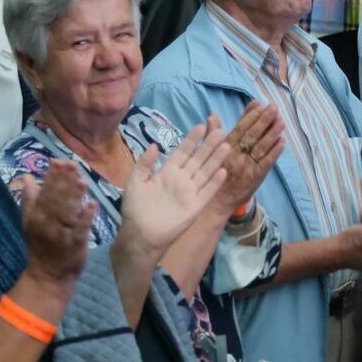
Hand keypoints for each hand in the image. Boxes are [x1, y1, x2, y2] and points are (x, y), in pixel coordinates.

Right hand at [20, 160, 96, 285]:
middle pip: (57, 199)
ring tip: (82, 180)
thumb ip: (29, 199)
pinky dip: (86, 217)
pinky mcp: (76, 244)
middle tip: (72, 164)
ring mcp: (62, 234)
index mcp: (37, 216)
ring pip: (68, 212)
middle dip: (65, 181)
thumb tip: (27, 177)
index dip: (52, 176)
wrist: (48, 276)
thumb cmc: (41, 246)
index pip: (45, 192)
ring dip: (75, 196)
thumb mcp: (29, 222)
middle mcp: (48, 223)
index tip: (59, 161)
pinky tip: (93, 205)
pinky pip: (81, 229)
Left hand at [120, 122, 229, 254]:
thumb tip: (154, 144)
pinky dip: (215, 182)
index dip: (191, 140)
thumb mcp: (135, 182)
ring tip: (226, 145)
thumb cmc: (135, 209)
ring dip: (216, 159)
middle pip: (198, 159)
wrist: (140, 235)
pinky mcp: (195, 206)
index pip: (182, 152)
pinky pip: (207, 192)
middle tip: (219, 130)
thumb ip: (144, 163)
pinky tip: (223, 171)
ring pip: (206, 172)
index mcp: (167, 172)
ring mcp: (190, 192)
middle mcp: (181, 179)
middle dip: (208, 145)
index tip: (200, 126)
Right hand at [209, 103, 284, 212]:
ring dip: (272, 133)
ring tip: (281, 121)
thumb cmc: (212, 174)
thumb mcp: (207, 152)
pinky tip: (282, 142)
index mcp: (224, 148)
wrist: (214, 202)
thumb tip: (213, 115)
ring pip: (260, 147)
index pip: (239, 129)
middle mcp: (235, 156)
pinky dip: (274, 152)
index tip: (259, 105)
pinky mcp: (255, 178)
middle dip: (263, 121)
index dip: (250, 116)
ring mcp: (246, 167)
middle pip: (251, 136)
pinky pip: (266, 164)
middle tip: (274, 108)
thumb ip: (213, 133)